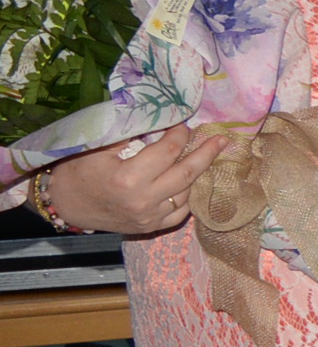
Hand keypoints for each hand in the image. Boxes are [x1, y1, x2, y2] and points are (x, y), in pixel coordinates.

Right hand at [39, 127, 227, 234]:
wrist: (65, 205)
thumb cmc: (78, 171)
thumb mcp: (97, 147)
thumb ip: (130, 135)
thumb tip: (162, 120)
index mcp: (128, 178)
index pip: (167, 151)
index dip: (179, 135)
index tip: (183, 125)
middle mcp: (143, 200)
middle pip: (187, 174)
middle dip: (207, 154)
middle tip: (222, 140)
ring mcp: (148, 217)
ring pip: (186, 193)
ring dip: (196, 174)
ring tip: (205, 157)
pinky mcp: (150, 227)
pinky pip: (180, 212)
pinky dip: (187, 195)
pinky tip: (189, 182)